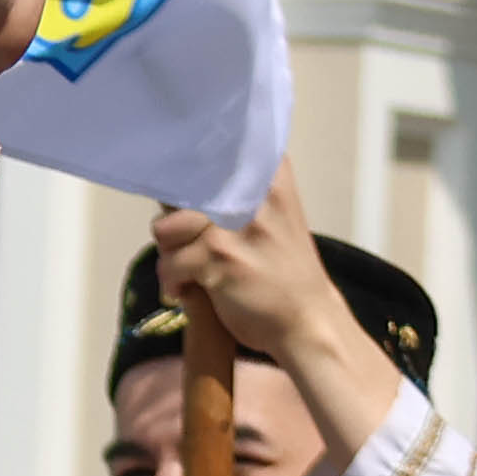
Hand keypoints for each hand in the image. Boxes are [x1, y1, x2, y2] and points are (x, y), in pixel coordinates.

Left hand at [139, 171, 402, 459]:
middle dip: (175, 228)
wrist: (309, 320)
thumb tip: (176, 191)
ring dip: (169, 255)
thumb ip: (236, 199)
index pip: (211, 155)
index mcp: (270, 176)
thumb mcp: (273, 218)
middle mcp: (252, 193)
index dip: (188, 175)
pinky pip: (170, 263)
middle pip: (179, 194)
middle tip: (188, 251)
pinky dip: (171, 283)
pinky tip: (185, 293)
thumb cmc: (284, 273)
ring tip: (186, 273)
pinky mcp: (219, 259)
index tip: (189, 203)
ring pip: (166, 228)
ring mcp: (234, 226)